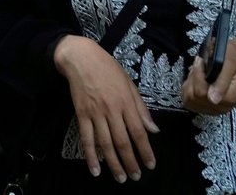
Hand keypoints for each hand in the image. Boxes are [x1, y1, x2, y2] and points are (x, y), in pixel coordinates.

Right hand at [53, 35, 158, 182]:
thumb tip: (154, 130)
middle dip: (130, 162)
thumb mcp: (129, 83)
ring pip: (106, 144)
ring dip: (114, 164)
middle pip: (123, 142)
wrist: (81, 57)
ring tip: (120, 178)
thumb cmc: (107, 68)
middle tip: (135, 177)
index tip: (150, 165)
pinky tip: (95, 170)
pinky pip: (86, 138)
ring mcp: (95, 113)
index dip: (145, 151)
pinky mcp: (81, 114)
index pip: (139, 132)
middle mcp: (112, 110)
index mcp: (126, 102)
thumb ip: (141, 107)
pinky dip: (90, 156)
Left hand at [180, 37, 235, 115]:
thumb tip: (213, 100)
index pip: (202, 93)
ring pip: (189, 99)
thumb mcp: (229, 64)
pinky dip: (188, 88)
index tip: (199, 61)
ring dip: (190, 83)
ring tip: (197, 72)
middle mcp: (221, 108)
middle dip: (194, 78)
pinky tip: (195, 80)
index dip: (197, 75)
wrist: (233, 61)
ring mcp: (211, 109)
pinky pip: (187, 101)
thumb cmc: (231, 59)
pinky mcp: (203, 107)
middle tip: (199, 65)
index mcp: (230, 99)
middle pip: (194, 97)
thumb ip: (222, 81)